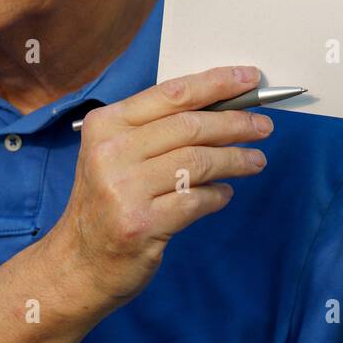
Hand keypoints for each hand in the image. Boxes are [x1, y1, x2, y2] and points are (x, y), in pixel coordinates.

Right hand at [50, 65, 272, 309]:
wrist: (79, 262)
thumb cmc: (107, 200)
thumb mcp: (117, 153)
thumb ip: (157, 129)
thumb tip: (222, 108)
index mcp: (107, 124)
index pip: (172, 93)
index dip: (217, 83)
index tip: (250, 79)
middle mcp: (112, 152)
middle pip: (190, 126)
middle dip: (236, 123)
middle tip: (263, 127)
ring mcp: (124, 189)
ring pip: (198, 162)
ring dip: (236, 160)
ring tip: (256, 161)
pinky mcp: (141, 224)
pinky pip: (196, 201)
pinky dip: (218, 195)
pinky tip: (225, 194)